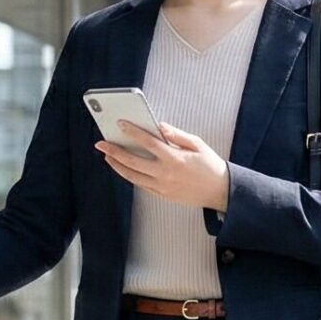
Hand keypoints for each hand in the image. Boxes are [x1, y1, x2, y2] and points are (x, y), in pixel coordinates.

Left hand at [96, 121, 229, 211]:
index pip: (148, 142)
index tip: (120, 124)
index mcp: (174, 158)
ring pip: (133, 176)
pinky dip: (130, 176)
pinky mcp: (162, 195)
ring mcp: (162, 186)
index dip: (132, 132)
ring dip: (117, 166)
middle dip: (114, 151)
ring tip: (107, 157)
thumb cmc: (210, 165)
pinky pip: (141, 185)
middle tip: (101, 144)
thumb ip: (176, 134)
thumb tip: (159, 126)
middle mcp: (165, 174)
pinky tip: (123, 168)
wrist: (220, 191)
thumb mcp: (197, 144)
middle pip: (133, 162)